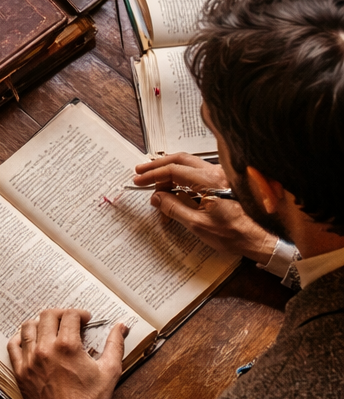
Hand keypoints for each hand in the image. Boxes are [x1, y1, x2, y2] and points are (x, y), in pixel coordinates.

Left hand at [7, 307, 126, 398]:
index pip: (70, 315)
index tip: (85, 320)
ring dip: (40, 323)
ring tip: (50, 329)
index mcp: (67, 346)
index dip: (79, 314)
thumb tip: (121, 326)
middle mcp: (45, 349)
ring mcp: (30, 360)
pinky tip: (30, 340)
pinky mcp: (21, 372)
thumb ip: (115, 344)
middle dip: (60, 314)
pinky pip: (13, 346)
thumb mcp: (110, 370)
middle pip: (47, 316)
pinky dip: (20, 338)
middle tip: (69, 321)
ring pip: (28, 327)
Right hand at [132, 153, 277, 263]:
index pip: (174, 170)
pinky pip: (197, 173)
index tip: (139, 181)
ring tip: (154, 180)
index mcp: (210, 181)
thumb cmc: (234, 234)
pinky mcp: (223, 182)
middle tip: (141, 173)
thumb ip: (174, 208)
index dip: (154, 175)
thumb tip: (157, 197)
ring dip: (170, 170)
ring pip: (189, 164)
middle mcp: (216, 173)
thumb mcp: (198, 225)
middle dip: (158, 166)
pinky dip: (182, 177)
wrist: (259, 238)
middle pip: (181, 160)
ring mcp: (221, 176)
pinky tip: (174, 187)